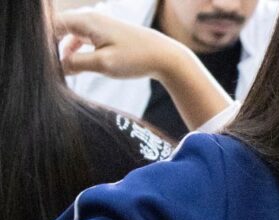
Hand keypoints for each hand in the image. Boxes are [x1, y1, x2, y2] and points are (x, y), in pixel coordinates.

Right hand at [55, 10, 187, 79]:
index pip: (51, 25)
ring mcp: (97, 25)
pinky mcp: (105, 35)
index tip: (43, 63)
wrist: (166, 57)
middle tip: (50, 69)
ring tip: (60, 71)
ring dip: (63, 51)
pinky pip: (81, 40)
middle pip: (58, 28)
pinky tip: (74, 68)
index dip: (42, 44)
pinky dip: (75, 52)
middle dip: (51, 47)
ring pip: (69, 35)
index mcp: (86, 20)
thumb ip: (77, 63)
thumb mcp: (104, 64)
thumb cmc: (137, 58)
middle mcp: (90, 18)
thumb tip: (56, 66)